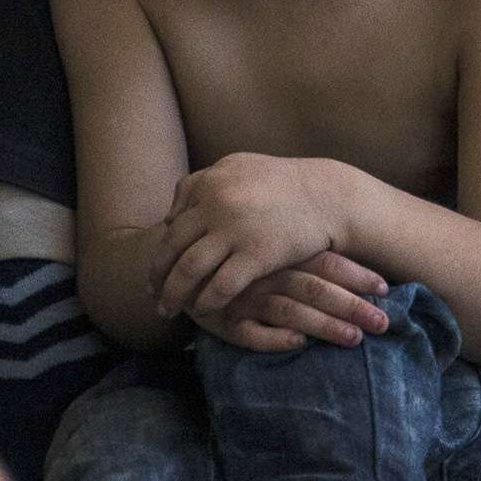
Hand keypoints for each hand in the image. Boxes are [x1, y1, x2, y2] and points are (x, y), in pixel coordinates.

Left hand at [154, 155, 348, 325]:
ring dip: (174, 294)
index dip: (160, 250)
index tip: (156, 270)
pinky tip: (203, 311)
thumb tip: (172, 214)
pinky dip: (207, 301)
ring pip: (189, 269)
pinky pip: (220, 285)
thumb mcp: (241, 168)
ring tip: (168, 309)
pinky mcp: (257, 254)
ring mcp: (235, 229)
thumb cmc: (286, 185)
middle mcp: (217, 203)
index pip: (173, 223)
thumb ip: (204, 184)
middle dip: (158, 275)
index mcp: (210, 182)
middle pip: (173, 247)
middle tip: (151, 294)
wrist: (329, 196)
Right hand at [196, 253, 392, 352]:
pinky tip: (298, 344)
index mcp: (280, 251)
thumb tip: (349, 268)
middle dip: (352, 306)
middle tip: (384, 322)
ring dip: (324, 326)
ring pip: (290, 311)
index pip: (325, 261)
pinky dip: (275, 338)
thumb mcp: (268, 246)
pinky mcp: (225, 321)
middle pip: (315, 288)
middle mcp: (266, 272)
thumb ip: (303, 253)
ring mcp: (245, 297)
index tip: (386, 288)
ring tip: (355, 339)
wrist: (175, 259)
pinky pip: (251, 334)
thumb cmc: (235, 255)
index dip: (356, 274)